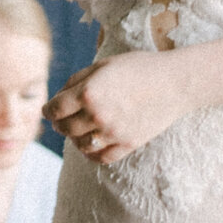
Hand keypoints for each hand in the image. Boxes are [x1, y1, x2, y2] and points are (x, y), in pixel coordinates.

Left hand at [44, 52, 190, 163]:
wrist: (174, 82)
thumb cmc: (138, 68)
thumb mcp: (103, 65)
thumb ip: (77, 80)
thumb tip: (59, 97)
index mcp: (89, 93)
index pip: (55, 110)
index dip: (48, 109)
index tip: (49, 109)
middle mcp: (98, 115)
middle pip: (65, 129)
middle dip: (59, 123)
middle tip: (62, 119)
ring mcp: (113, 133)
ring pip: (80, 145)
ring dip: (74, 138)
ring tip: (78, 130)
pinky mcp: (127, 145)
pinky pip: (100, 157)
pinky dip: (91, 153)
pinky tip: (92, 143)